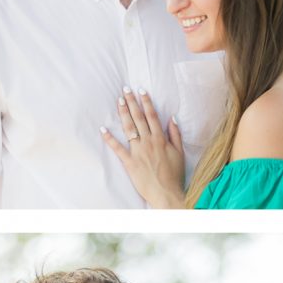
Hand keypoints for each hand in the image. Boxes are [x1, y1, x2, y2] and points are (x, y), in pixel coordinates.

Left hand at [100, 89, 185, 207]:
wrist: (166, 193)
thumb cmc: (174, 175)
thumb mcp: (180, 153)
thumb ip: (175, 135)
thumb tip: (172, 118)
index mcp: (160, 139)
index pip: (152, 116)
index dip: (146, 102)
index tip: (141, 90)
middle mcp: (148, 142)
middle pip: (139, 118)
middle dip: (132, 102)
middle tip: (125, 89)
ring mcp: (138, 152)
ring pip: (129, 129)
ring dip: (123, 114)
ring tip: (119, 101)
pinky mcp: (129, 163)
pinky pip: (118, 148)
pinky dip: (109, 139)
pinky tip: (103, 129)